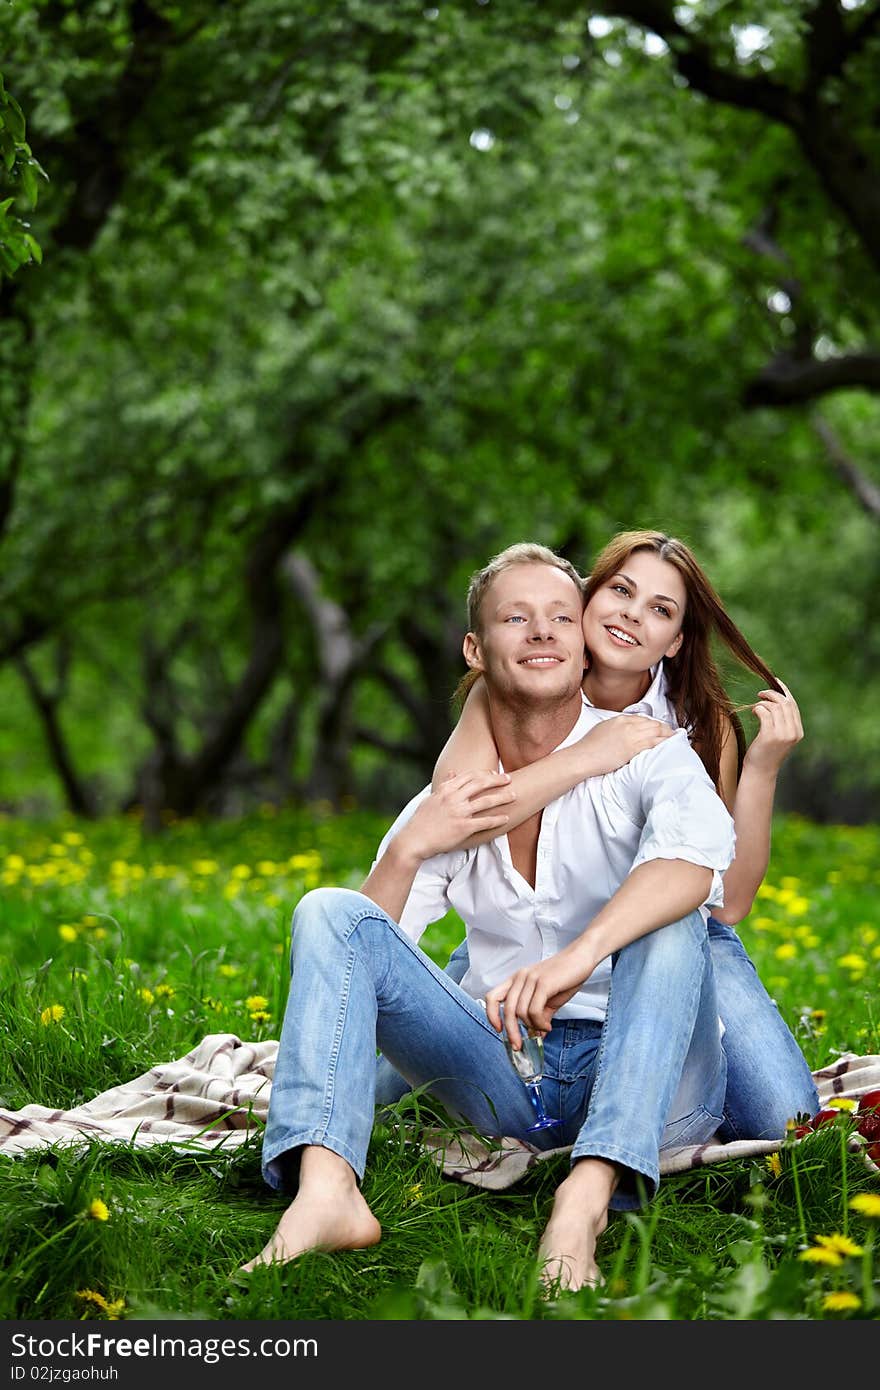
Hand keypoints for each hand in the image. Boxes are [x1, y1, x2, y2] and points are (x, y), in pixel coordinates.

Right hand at [396, 770, 514, 860]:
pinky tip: (506, 818)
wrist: (414, 839)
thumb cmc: (421, 821)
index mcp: (446, 790)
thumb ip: (444, 785)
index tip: (495, 774)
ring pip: (486, 801)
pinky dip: (497, 819)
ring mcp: (459, 813)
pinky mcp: (463, 828)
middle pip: (481, 784)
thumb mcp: (431, 799)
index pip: (469, 776)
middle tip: (509, 779)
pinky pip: (484, 822)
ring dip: (502, 798)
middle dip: (497, 780)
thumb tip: (452, 773)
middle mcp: (454, 798)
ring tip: (514, 796)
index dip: (484, 774)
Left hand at [484, 942, 593, 1045]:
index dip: (491, 1015)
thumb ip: (539, 1015)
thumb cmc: (565, 976)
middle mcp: (520, 977)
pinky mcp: (543, 983)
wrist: (581, 958)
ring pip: (521, 1012)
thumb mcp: (548, 998)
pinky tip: (548, 1025)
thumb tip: (536, 1035)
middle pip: (506, 1010)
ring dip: (532, 1027)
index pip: (493, 997)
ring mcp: (531, 979)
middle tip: (519, 1045)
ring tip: (544, 1029)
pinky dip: (540, 1023)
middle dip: (511, 1032)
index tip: (499, 1030)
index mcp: (517, 980)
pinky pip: (534, 1010)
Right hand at [578, 713, 673, 775]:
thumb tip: (622, 734)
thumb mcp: (602, 730)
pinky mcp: (634, 747)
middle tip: (671, 733)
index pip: (642, 719)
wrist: (584, 757)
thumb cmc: (589, 748)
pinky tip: (671, 745)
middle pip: (652, 723)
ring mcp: (631, 735)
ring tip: (675, 739)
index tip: (657, 728)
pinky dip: (665, 742)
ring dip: (668, 735)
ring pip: (657, 731)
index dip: (653, 724)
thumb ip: (615, 729)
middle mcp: (627, 724)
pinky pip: (655, 742)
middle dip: (664, 728)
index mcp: (619, 719)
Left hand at [744, 680, 802, 776]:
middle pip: (785, 703)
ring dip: (763, 702)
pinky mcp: (770, 736)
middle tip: (760, 693)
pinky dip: (758, 709)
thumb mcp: (779, 736)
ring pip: (775, 707)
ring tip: (756, 706)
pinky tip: (753, 712)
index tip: (776, 681)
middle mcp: (794, 732)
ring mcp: (783, 734)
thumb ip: (782, 721)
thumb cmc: (766, 753)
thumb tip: (775, 699)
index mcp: (798, 731)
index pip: (793, 705)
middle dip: (772, 694)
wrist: (760, 772)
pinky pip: (764, 713)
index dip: (784, 691)